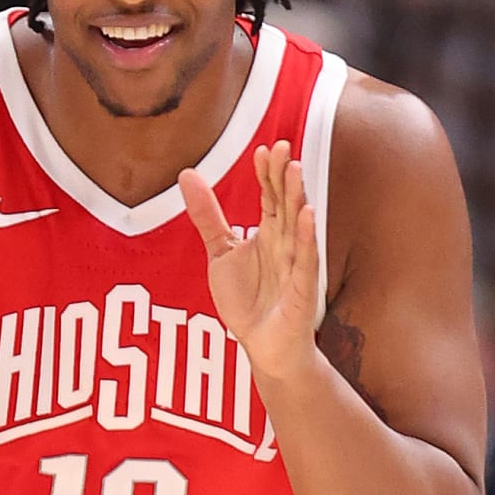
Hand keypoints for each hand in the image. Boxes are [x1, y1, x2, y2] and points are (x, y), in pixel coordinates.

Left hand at [180, 140, 320, 380]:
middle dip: (282, 176)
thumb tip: (187, 174)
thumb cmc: (248, 301)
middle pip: (284, 203)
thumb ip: (207, 215)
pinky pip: (305, 261)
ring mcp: (295, 265)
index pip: (269, 195)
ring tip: (294, 169)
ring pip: (297, 226)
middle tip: (281, 147)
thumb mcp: (220, 253)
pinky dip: (306, 238)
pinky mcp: (302, 289)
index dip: (266, 173)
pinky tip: (307, 215)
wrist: (263, 347)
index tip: (263, 149)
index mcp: (268, 233)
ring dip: (296, 198)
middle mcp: (284, 243)